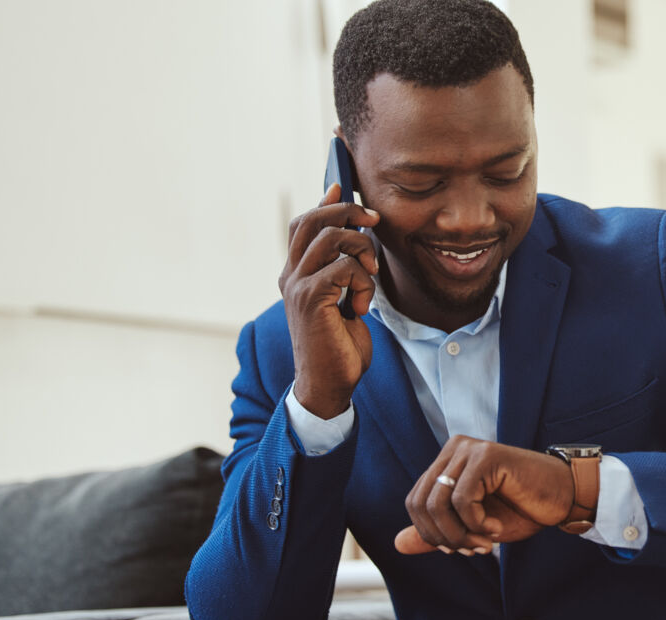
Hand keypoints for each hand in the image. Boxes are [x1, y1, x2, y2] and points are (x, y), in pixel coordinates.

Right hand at [279, 184, 380, 418]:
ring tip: (371, 276)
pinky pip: (344, 267)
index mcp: (296, 273)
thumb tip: (354, 233)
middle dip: (348, 214)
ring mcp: (297, 286)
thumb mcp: (343, 299)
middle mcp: (290, 275)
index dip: (325, 204)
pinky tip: (362, 305)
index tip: (344, 190)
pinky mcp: (311, 298)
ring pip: (332, 239)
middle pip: (313, 221)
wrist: (329, 383)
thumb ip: (344, 268)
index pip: (302, 224)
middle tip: (374, 223)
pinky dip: (363, 282)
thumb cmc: (340, 343)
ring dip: (362, 251)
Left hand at [394, 436, 575, 555]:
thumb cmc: (520, 509)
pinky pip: (463, 499)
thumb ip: (438, 533)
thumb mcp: (472, 528)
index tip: (459, 548)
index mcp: (446, 461)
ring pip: (438, 503)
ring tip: (485, 543)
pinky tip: (496, 528)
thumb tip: (397, 545)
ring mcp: (469, 449)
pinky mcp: (486, 455)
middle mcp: (453, 449)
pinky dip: (477, 523)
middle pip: (420, 503)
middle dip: (443, 537)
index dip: (430, 533)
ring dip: (461, 534)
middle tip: (473, 550)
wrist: (561, 498)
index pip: (414, 502)